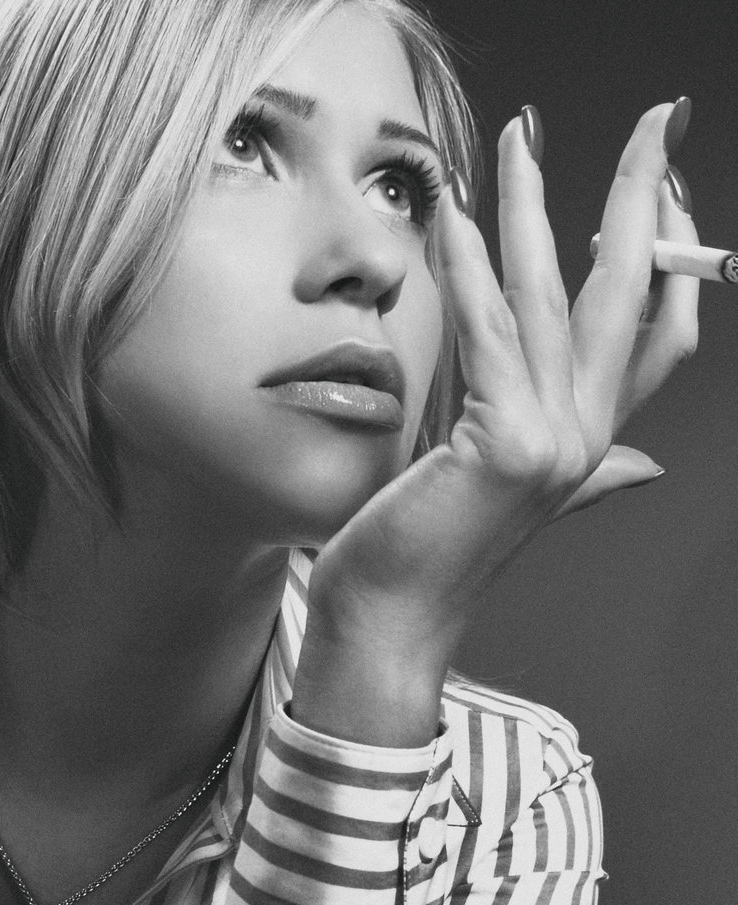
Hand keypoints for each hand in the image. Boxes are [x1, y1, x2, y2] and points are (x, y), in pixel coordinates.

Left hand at [292, 101, 698, 746]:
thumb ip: (586, 475)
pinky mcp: (502, 444)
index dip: (675, 260)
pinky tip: (450, 211)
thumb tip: (641, 470)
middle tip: (661, 123)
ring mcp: (552, 444)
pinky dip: (468, 263)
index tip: (664, 191)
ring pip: (559, 297)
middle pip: (634, 299)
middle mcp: (584, 440)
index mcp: (589, 444)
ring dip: (537, 206)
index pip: (663, 339)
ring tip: (522, 138)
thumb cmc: (428, 550)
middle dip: (648, 201)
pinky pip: (488, 328)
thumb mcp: (509, 498)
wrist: (389, 620)